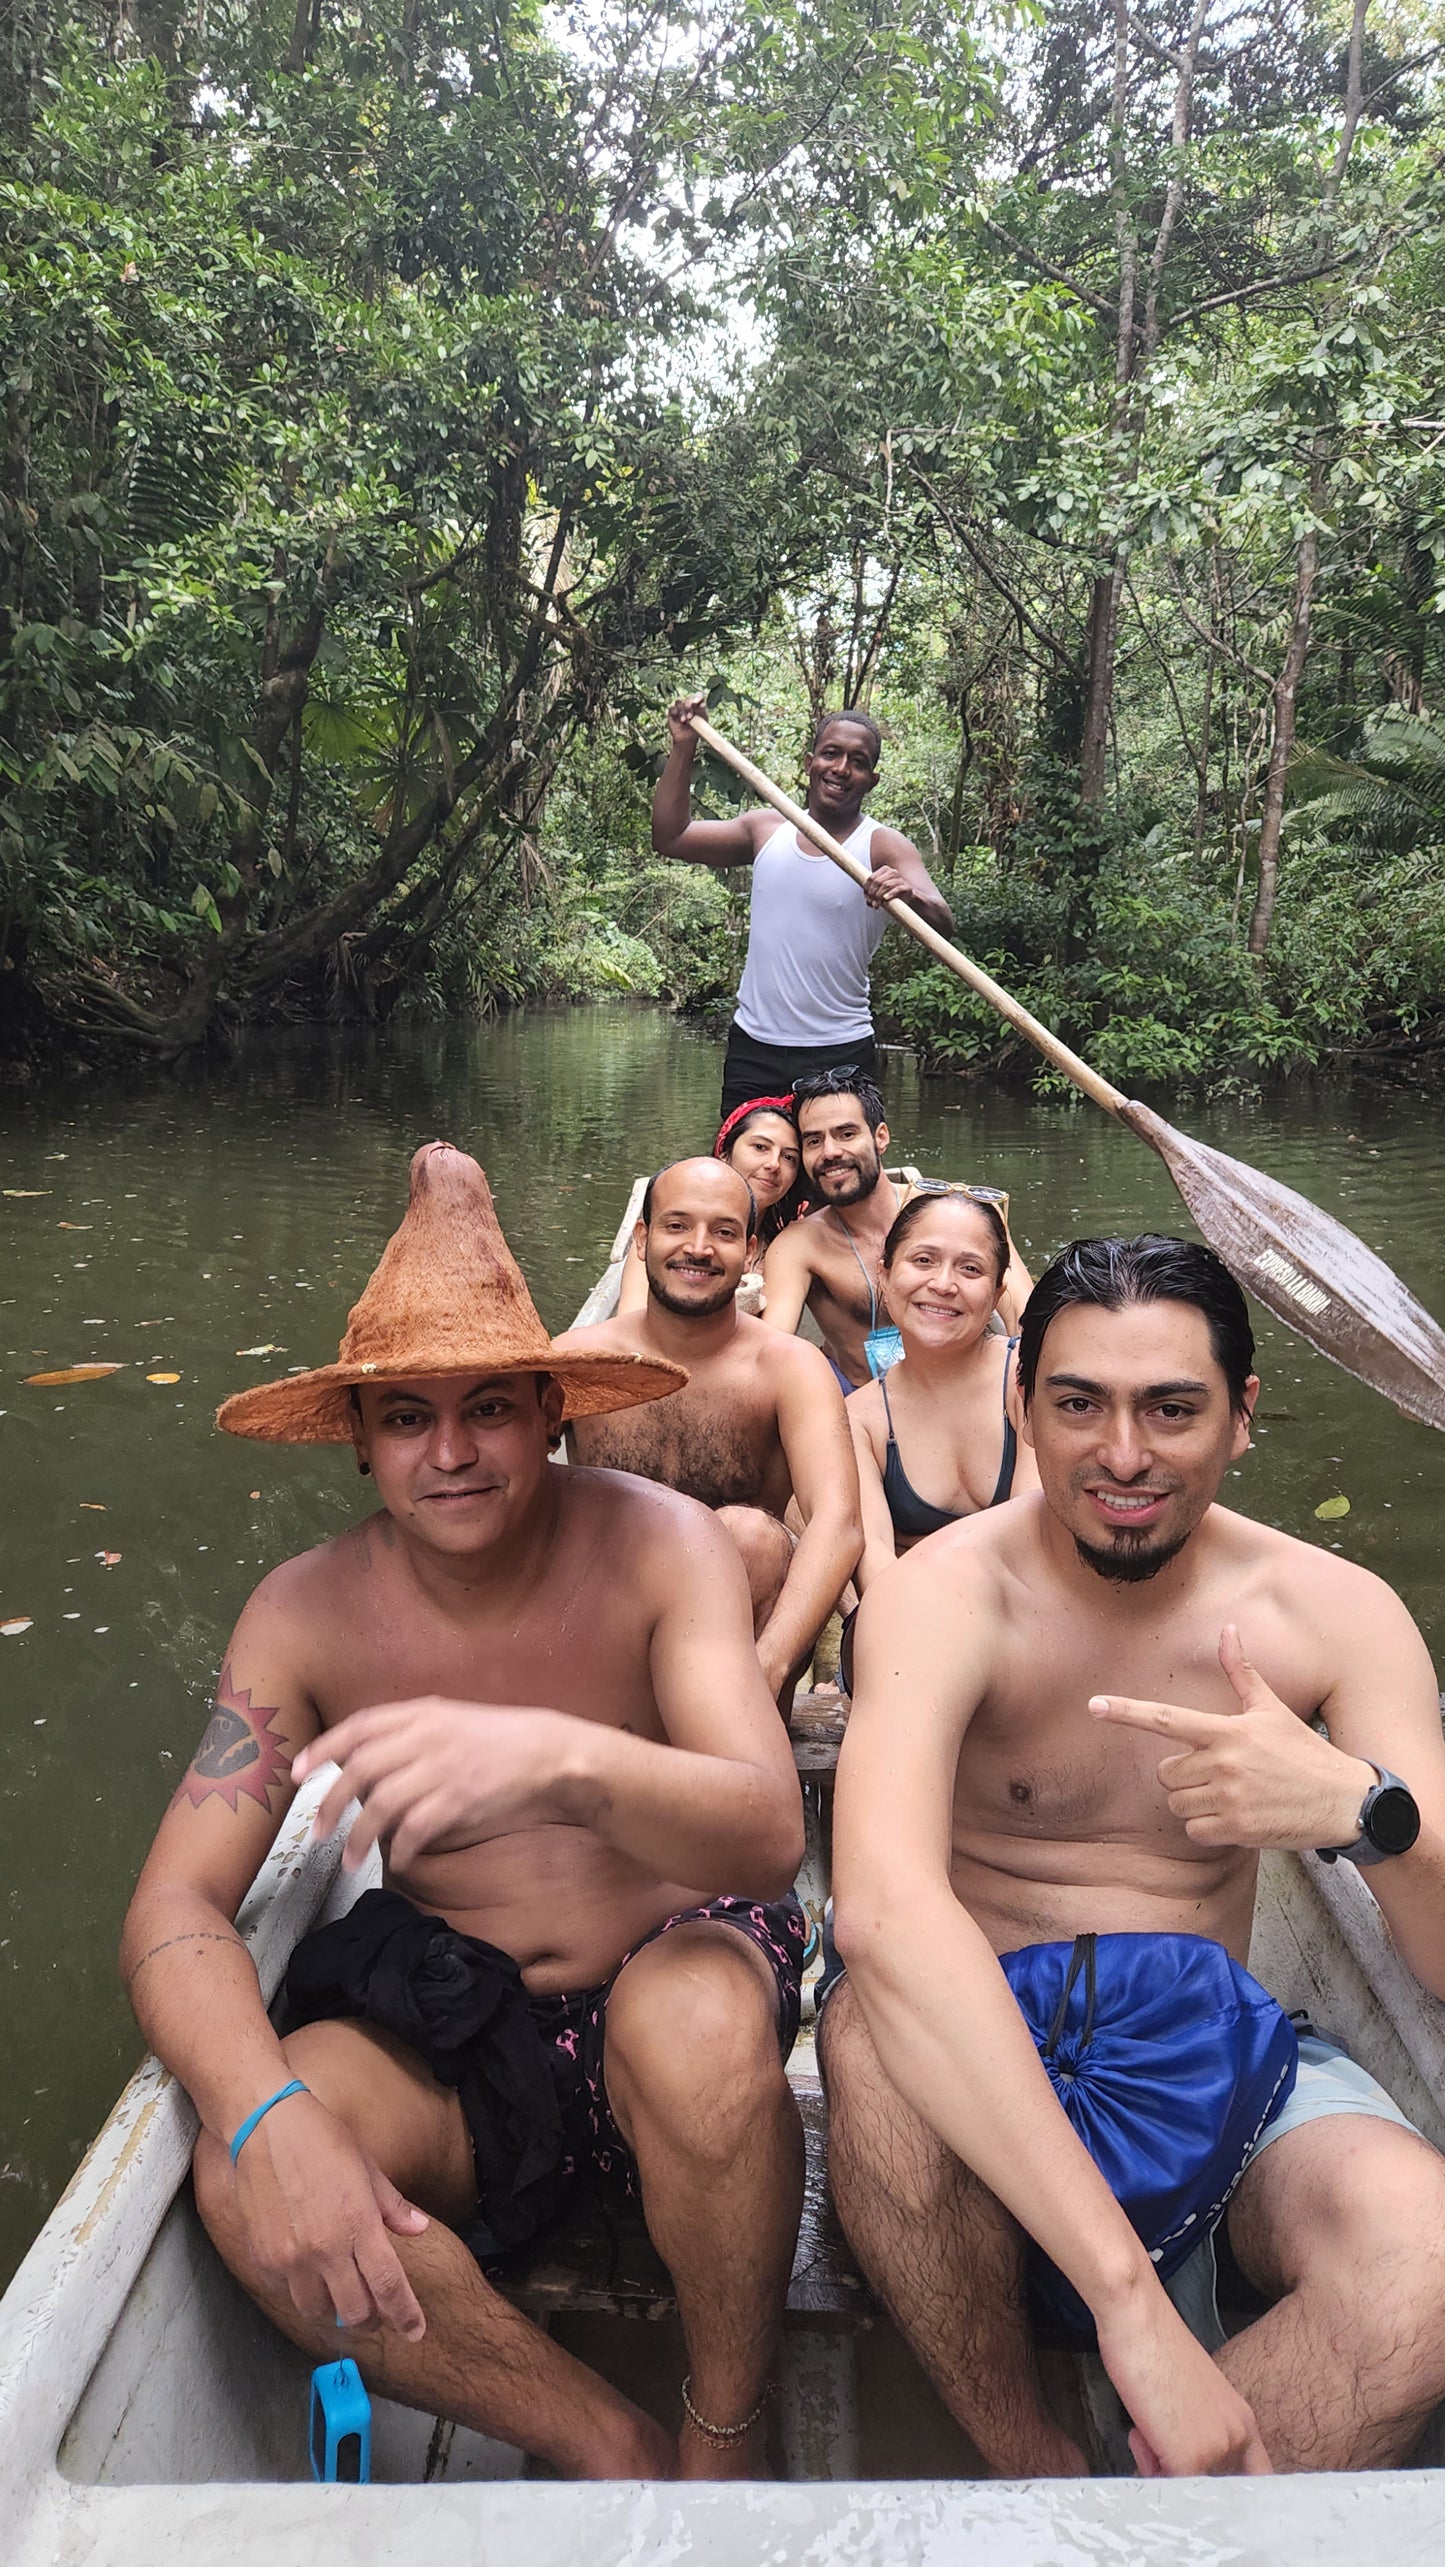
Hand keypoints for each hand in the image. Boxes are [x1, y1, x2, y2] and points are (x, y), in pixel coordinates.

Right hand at [235, 2087, 428, 2339]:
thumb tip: (419, 2229)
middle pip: (354, 2311)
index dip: (405, 2314)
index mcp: (358, 2224)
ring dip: (333, 2308)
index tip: (415, 2332)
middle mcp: (325, 2248)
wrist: (264, 2125)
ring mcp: (290, 2257)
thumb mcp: (367, 2167)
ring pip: (318, 2310)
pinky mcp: (264, 2258)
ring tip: (340, 2290)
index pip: (388, 2286)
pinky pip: (288, 2291)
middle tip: (374, 2311)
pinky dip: (303, 2288)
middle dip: (369, 2317)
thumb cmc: (321, 2139)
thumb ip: (393, 2206)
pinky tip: (307, 2267)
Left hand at [292, 1699, 578, 1870]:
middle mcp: (426, 1737)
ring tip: (350, 1859)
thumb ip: (412, 1735)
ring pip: (381, 1805)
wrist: (553, 1754)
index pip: (358, 1727)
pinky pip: (416, 1829)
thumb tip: (367, 1764)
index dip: (323, 1749)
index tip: (298, 1772)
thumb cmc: (502, 1742)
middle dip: (330, 1804)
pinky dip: (402, 1848)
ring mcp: (443, 1768)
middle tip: (316, 1831)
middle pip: (360, 1769)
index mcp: (423, 1714)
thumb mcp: (453, 1722)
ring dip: (360, 1837)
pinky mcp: (461, 1799)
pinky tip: (400, 1860)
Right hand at [666, 692, 705, 750]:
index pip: (699, 695)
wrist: (687, 739)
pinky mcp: (672, 712)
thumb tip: (702, 705)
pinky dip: (674, 712)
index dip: (697, 697)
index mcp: (698, 704)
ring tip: (684, 720)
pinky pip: (671, 708)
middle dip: (689, 704)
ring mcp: (680, 707)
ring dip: (682, 711)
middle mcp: (689, 703)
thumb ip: (703, 712)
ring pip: (679, 702)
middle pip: (689, 698)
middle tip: (690, 715)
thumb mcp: (703, 721)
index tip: (696, 703)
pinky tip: (678, 719)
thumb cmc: (697, 729)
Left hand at [863, 863, 913, 908]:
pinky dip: (890, 894)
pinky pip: (897, 889)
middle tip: (871, 902)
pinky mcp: (907, 887)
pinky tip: (885, 899)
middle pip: (877, 882)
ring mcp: (900, 879)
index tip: (867, 898)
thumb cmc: (893, 894)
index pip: (872, 878)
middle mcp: (893, 872)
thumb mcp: (880, 893)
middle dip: (872, 893)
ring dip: (879, 896)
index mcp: (885, 870)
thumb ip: (872, 895)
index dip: (867, 889)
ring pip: (886, 885)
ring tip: (877, 904)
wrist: (909, 898)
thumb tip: (868, 902)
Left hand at [1090, 1625, 1373, 1852]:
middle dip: (1184, 1776)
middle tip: (1220, 1774)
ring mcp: (1228, 1798)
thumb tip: (1228, 1628)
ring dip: (1195, 1803)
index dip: (1126, 1712)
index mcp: (1227, 1731)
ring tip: (1231, 1795)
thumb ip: (1241, 1673)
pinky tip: (1236, 1818)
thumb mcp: (1272, 1709)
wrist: (1343, 1800)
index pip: (1166, 1719)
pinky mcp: (1236, 1829)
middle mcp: (1223, 1762)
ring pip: (1177, 1804)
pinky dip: (1207, 1828)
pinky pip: (1193, 1830)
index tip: (1094, 1706)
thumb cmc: (1305, 1752)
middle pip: (1166, 1773)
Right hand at [1095, 2283, 1270, 2475]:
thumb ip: (1198, 2433)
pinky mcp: (1191, 2459)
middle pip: (1212, 2485)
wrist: (1139, 2320)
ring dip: (1159, 2467)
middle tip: (1156, 2440)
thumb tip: (1186, 2468)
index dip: (1229, 2487)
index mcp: (1244, 2421)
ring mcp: (1218, 2449)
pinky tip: (1141, 2433)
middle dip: (1177, 2471)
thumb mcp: (1190, 2397)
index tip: (1205, 2482)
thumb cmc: (1154, 2348)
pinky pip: (1166, 2486)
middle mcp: (1239, 2437)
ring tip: (1148, 2431)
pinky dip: (1147, 2467)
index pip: (1255, 2478)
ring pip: (1185, 2485)